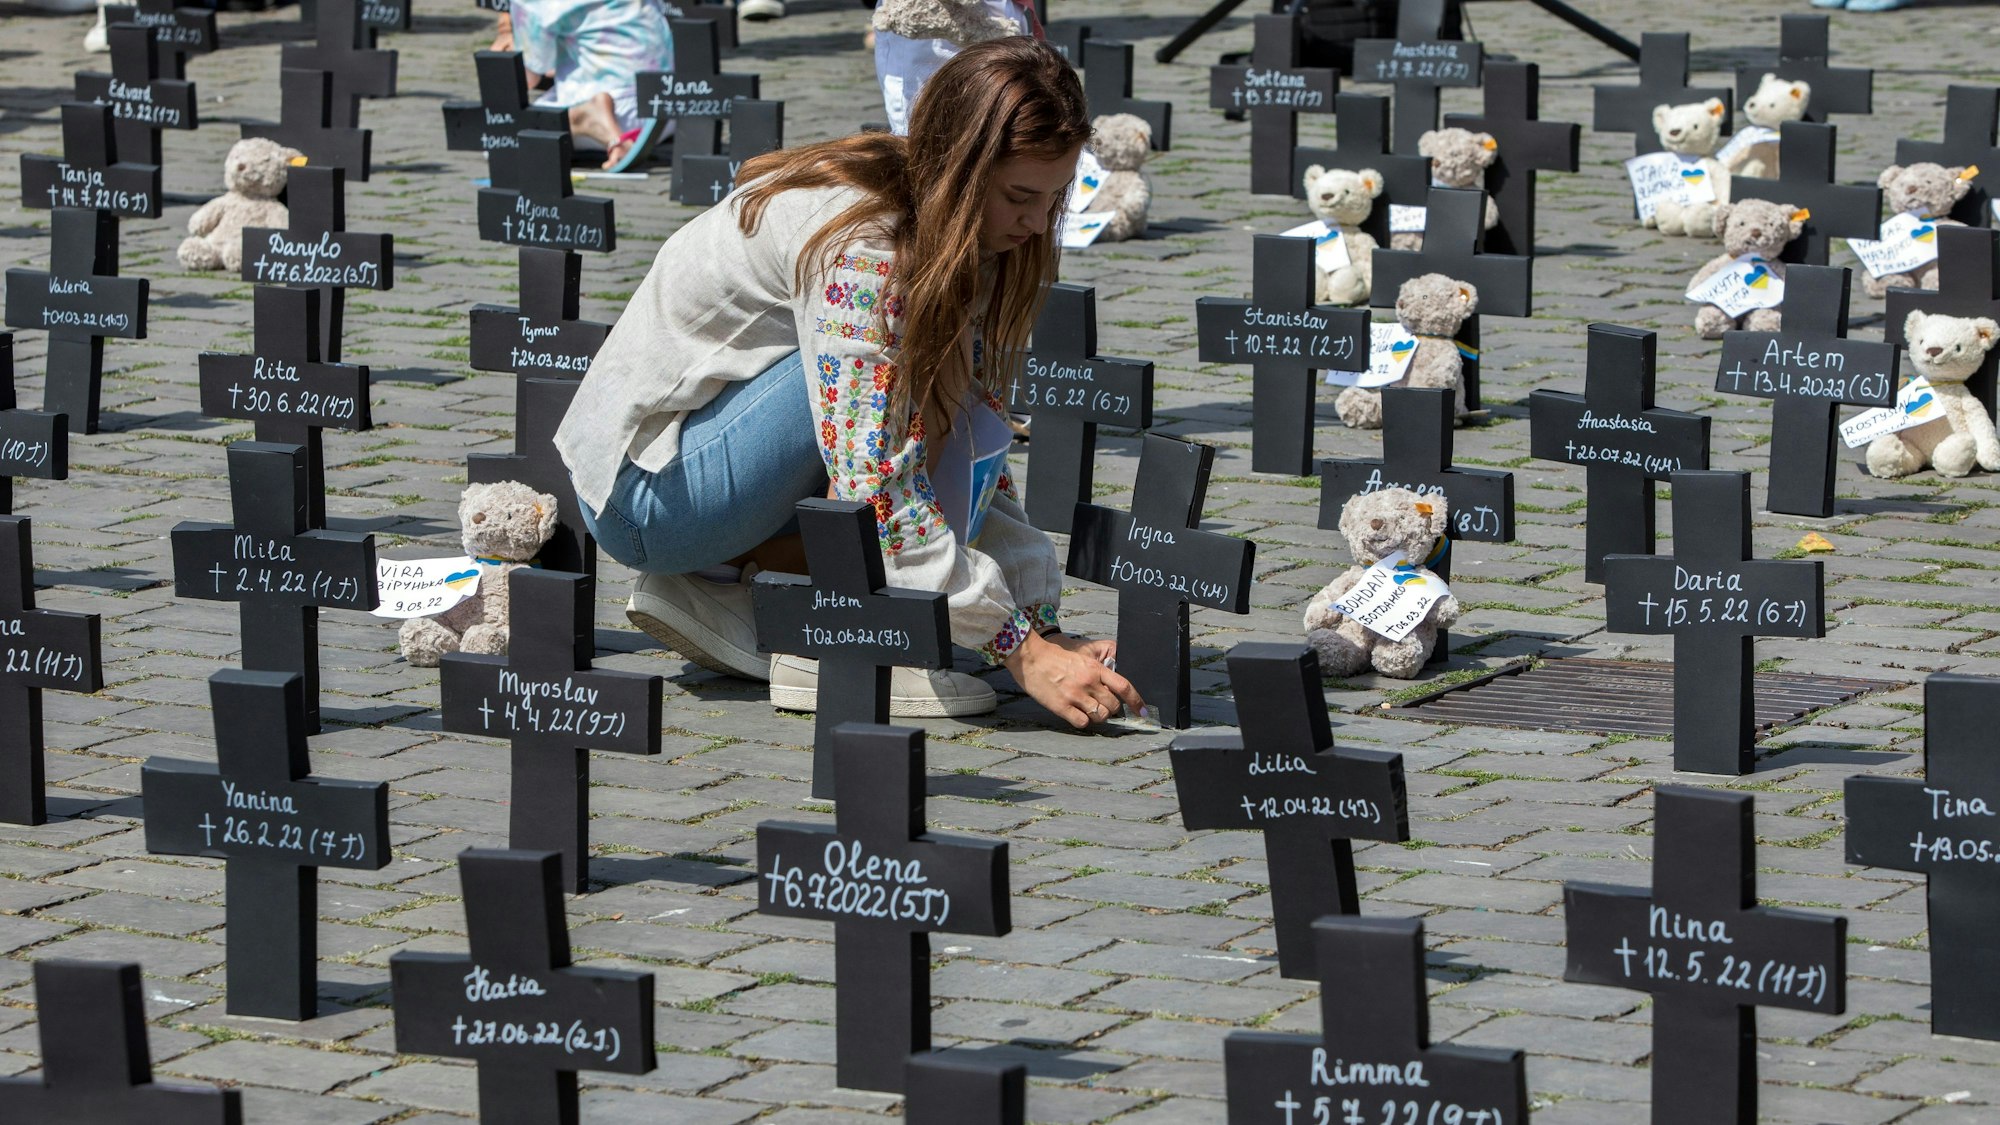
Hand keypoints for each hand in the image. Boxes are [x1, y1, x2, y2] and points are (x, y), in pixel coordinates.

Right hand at [1005, 631, 1143, 729]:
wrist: (1030, 657)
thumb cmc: (1055, 657)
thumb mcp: (1082, 659)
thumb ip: (1097, 672)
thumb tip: (1110, 688)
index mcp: (1095, 668)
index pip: (1124, 687)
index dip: (1136, 701)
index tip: (1142, 712)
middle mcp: (1089, 682)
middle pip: (1113, 705)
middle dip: (1111, 709)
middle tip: (1101, 705)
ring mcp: (1075, 695)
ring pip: (1100, 716)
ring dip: (1097, 716)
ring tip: (1087, 709)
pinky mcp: (1061, 706)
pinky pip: (1082, 722)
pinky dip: (1083, 721)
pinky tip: (1075, 713)